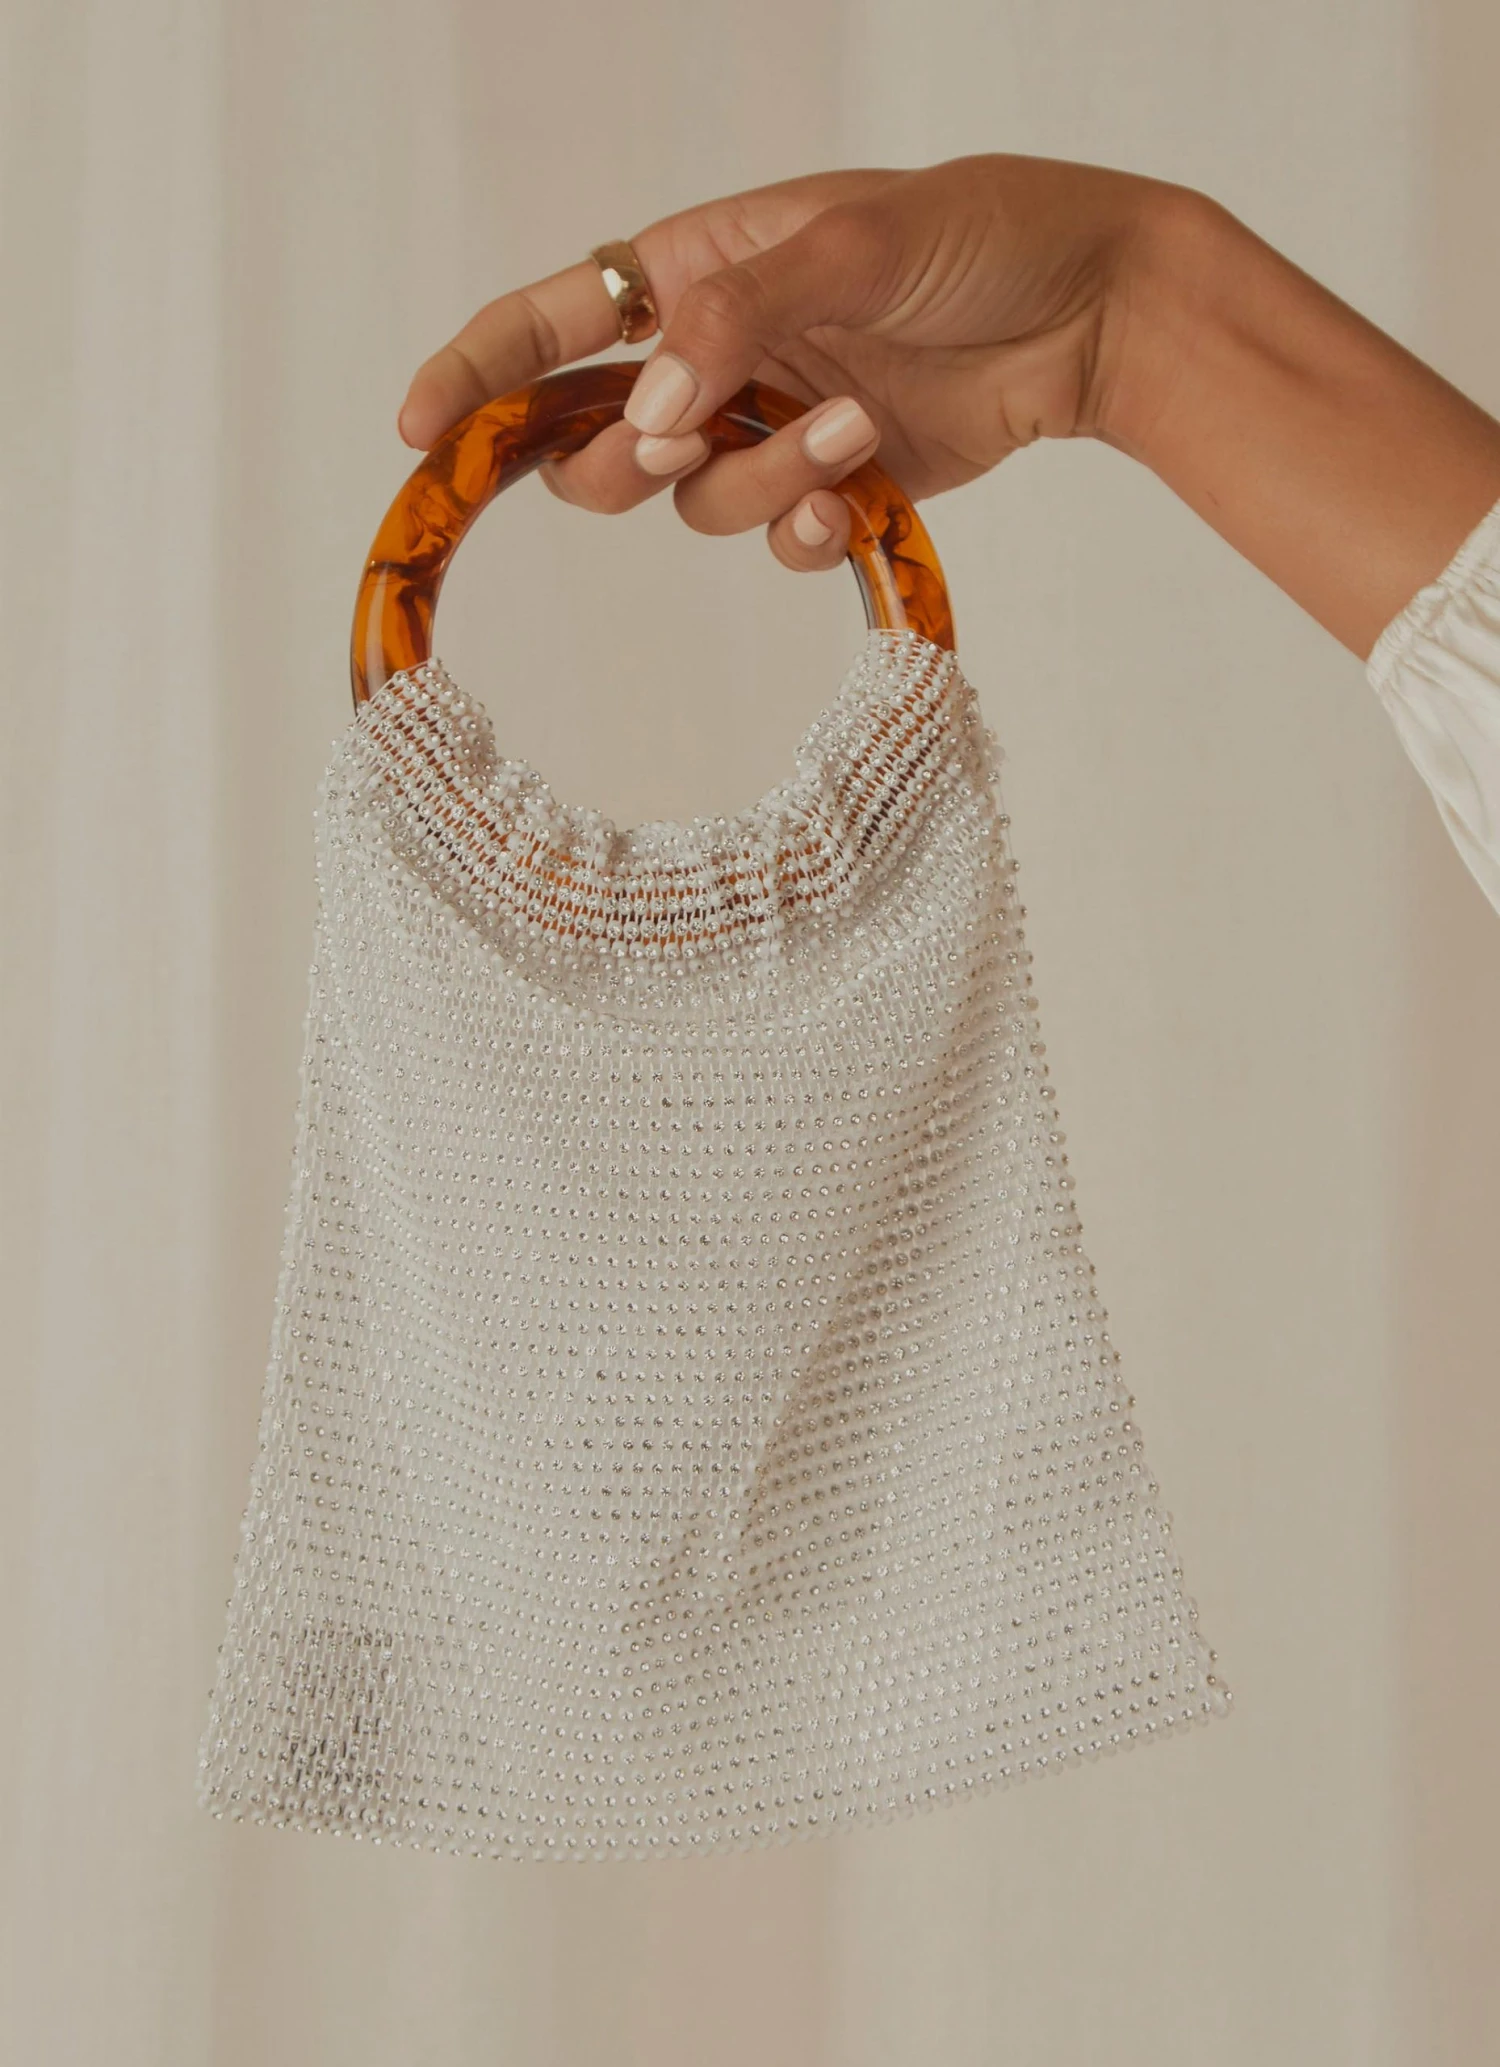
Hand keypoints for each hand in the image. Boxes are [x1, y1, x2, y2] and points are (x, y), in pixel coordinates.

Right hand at [398, 155, 1160, 573]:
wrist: (1096, 307)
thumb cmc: (979, 235)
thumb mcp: (850, 245)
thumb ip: (735, 320)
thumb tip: (644, 414)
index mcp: (693, 267)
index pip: (550, 324)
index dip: (474, 375)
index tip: (417, 432)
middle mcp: (716, 353)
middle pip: (600, 451)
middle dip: (629, 465)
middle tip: (686, 440)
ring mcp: (770, 425)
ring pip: (696, 506)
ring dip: (762, 482)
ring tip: (856, 428)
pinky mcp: (830, 485)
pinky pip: (776, 540)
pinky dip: (806, 530)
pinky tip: (858, 494)